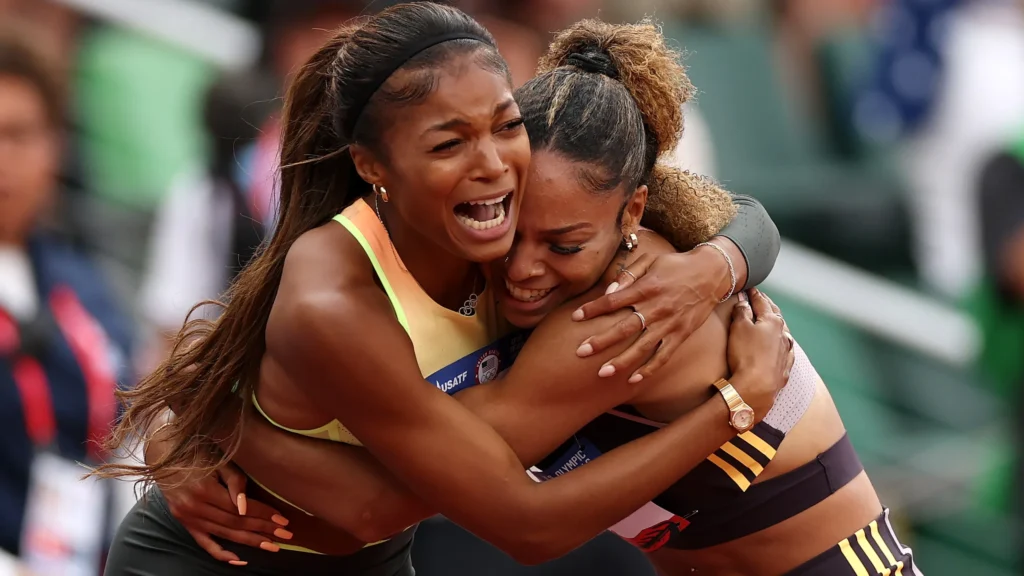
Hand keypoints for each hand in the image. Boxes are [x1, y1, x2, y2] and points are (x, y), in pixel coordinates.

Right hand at [147, 422, 290, 565]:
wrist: (164, 455)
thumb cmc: (199, 453)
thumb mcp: (219, 461)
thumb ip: (235, 482)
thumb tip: (245, 506)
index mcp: (204, 490)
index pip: (241, 508)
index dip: (263, 514)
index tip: (283, 519)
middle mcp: (194, 508)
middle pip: (235, 524)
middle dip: (263, 529)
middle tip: (286, 534)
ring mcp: (188, 518)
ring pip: (225, 535)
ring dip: (250, 542)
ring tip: (272, 546)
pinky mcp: (185, 524)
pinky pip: (205, 544)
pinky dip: (222, 554)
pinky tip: (240, 561)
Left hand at [571, 243, 737, 381]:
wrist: (711, 274)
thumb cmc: (676, 266)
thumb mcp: (651, 260)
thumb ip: (628, 274)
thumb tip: (609, 291)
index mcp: (646, 288)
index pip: (613, 301)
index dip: (593, 309)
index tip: (575, 317)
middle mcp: (656, 308)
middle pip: (623, 328)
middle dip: (600, 341)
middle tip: (580, 352)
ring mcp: (669, 325)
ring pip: (641, 347)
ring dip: (621, 361)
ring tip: (602, 373)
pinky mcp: (680, 335)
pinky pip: (663, 356)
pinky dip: (649, 369)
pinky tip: (632, 380)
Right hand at [724, 289, 793, 417]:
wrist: (757, 388)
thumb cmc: (746, 355)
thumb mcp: (739, 327)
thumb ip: (741, 312)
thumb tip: (744, 302)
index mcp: (773, 321)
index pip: (762, 303)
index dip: (754, 295)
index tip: (750, 289)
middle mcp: (783, 334)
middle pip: (775, 315)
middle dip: (767, 306)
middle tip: (760, 299)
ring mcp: (786, 352)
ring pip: (782, 332)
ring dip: (776, 324)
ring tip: (771, 319)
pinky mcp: (784, 368)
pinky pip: (785, 350)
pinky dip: (781, 343)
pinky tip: (782, 345)